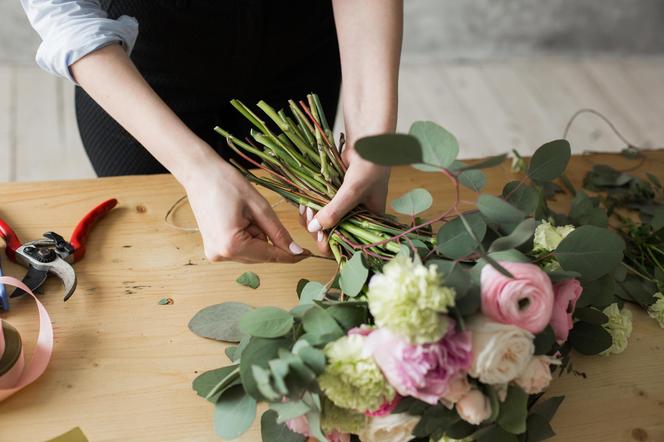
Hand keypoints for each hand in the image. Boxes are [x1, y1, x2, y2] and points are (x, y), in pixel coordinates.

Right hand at [185, 158, 306, 262]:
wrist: (199, 174)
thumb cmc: (228, 184)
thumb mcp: (259, 207)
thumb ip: (278, 233)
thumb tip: (295, 251)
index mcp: (232, 245)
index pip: (270, 256)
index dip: (291, 255)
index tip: (308, 254)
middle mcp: (222, 255)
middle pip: (261, 257)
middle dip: (271, 241)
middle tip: (261, 215)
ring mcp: (215, 254)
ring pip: (252, 253)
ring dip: (258, 238)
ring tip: (247, 214)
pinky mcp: (213, 249)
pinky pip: (241, 249)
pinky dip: (248, 237)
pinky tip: (241, 219)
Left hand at [301, 147, 389, 253]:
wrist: (366, 142)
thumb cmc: (370, 165)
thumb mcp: (353, 190)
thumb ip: (336, 210)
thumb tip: (315, 228)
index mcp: (368, 221)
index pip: (349, 242)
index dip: (333, 243)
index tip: (320, 239)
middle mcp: (356, 217)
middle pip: (332, 233)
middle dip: (318, 229)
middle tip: (309, 217)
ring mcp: (343, 207)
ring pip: (323, 221)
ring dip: (312, 217)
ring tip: (306, 207)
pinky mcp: (332, 196)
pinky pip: (318, 207)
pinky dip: (310, 206)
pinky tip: (304, 203)